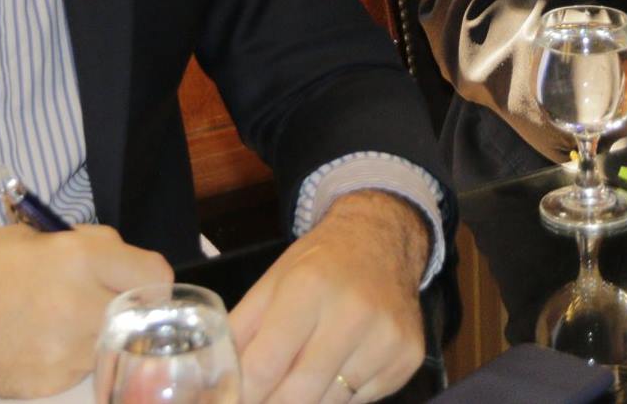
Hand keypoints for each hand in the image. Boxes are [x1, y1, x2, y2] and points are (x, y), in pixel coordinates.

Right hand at [0, 223, 172, 397]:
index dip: (150, 281)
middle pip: (138, 316)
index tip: (140, 285)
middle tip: (103, 304)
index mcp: (79, 259)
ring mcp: (64, 351)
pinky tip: (40, 344)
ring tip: (61, 323)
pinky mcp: (46, 383)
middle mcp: (79, 307)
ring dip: (97, 336)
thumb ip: (90, 247)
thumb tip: (123, 264)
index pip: (154, 276)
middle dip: (127, 309)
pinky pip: (79, 371)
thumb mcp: (40, 236)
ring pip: (109, 346)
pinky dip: (68, 359)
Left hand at [229, 190, 427, 403]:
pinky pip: (362, 400)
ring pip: (330, 403)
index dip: (244, 392)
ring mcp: (386, 338)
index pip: (265, 365)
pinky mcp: (408, 357)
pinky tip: (339, 369)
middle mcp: (353, 312)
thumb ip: (241, 330)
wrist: (383, 239)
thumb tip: (217, 380)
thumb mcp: (272, 282)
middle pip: (298, 394)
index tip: (235, 399)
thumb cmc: (321, 263)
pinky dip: (342, 395)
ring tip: (300, 380)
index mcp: (308, 287)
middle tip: (263, 398)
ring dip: (308, 400)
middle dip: (272, 403)